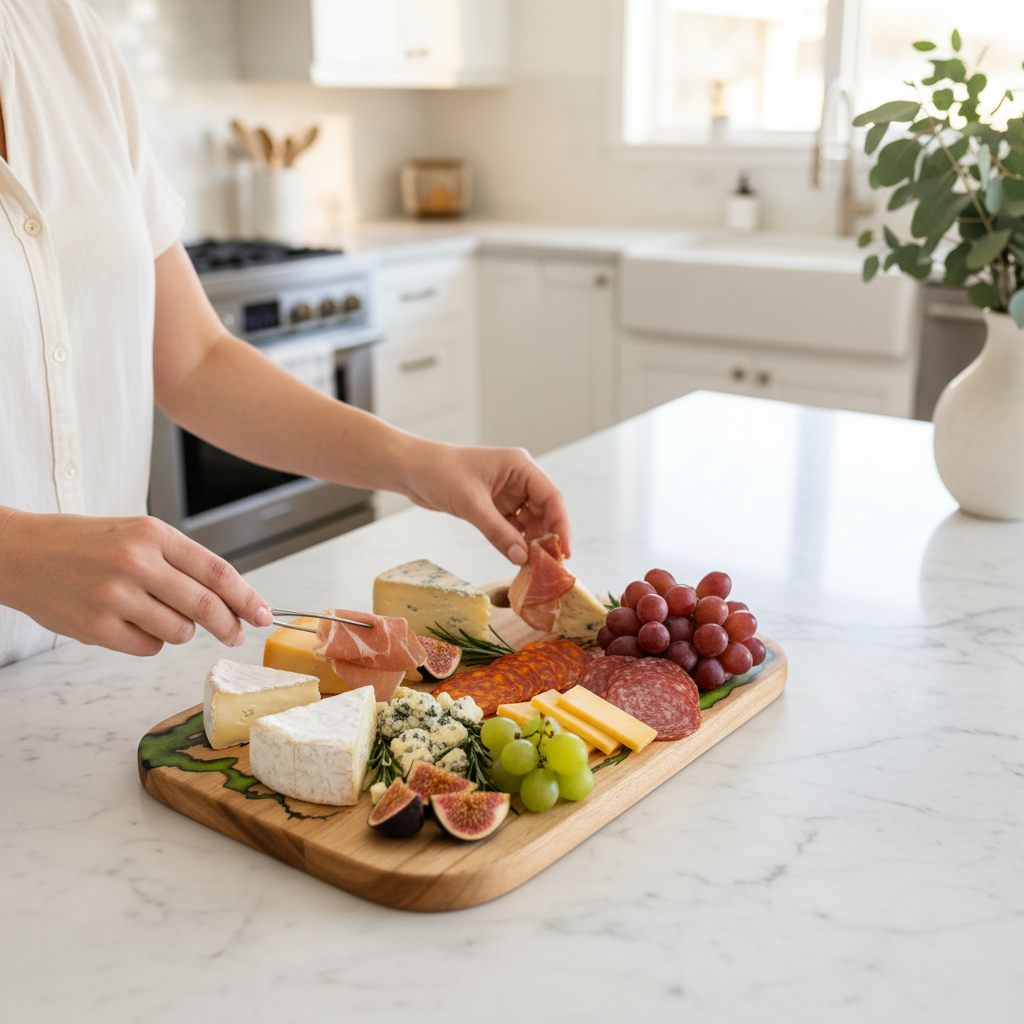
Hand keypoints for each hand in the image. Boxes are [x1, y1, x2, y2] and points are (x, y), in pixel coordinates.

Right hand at [0, 509, 272, 656]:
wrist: (21, 553)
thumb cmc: (87, 544)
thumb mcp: (138, 534)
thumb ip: (182, 562)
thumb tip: (231, 599)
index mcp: (153, 533)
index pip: (217, 571)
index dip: (247, 597)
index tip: (264, 614)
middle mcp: (136, 562)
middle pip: (206, 606)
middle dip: (229, 625)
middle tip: (237, 635)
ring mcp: (115, 596)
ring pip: (180, 631)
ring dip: (181, 631)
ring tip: (155, 613)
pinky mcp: (96, 627)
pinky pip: (149, 647)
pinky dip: (150, 642)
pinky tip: (130, 624)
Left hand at [399, 442, 572, 564]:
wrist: (412, 470)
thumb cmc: (440, 473)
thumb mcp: (471, 504)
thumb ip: (498, 532)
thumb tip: (522, 558)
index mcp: (520, 466)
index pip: (552, 497)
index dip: (561, 525)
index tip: (564, 552)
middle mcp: (519, 478)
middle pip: (545, 510)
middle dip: (547, 537)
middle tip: (550, 566)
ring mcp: (508, 492)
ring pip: (531, 521)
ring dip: (532, 542)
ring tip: (535, 567)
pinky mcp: (495, 505)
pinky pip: (514, 526)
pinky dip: (516, 542)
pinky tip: (518, 559)